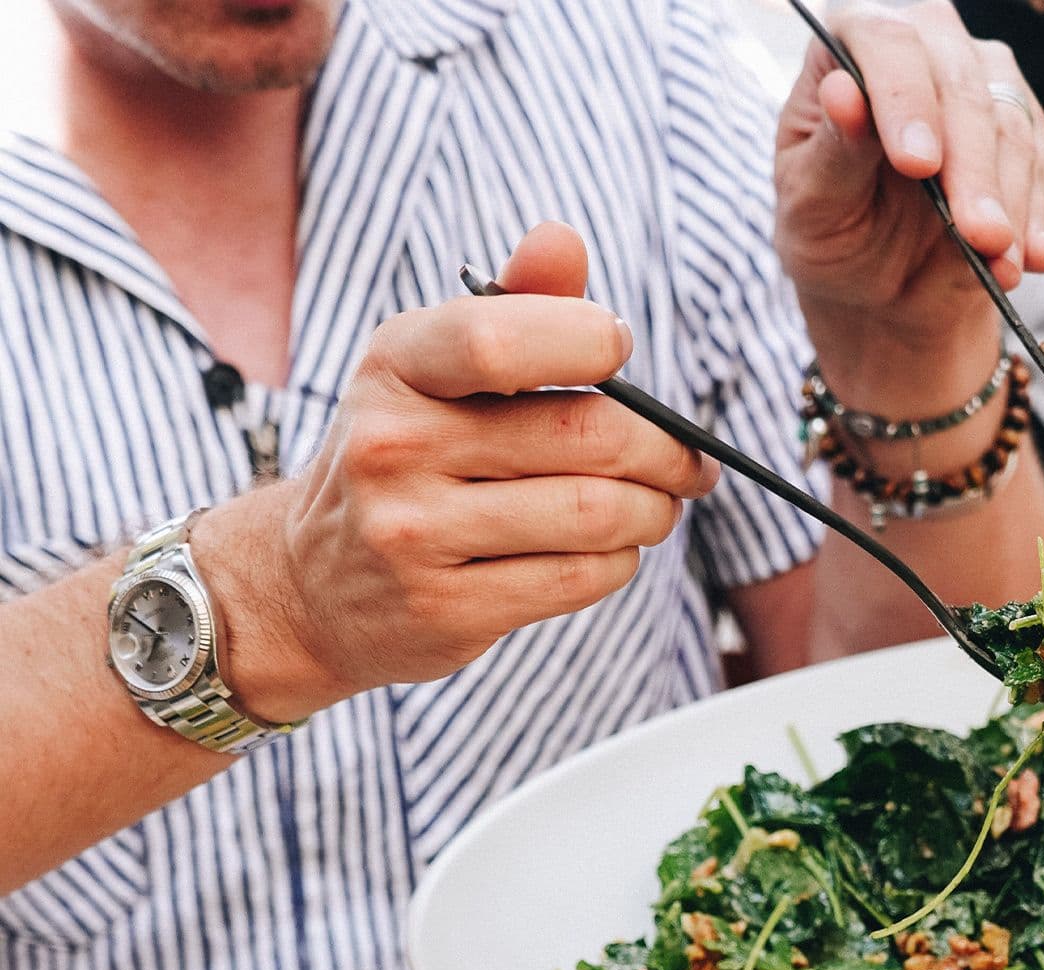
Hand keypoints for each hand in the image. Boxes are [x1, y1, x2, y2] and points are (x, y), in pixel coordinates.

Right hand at [197, 223, 717, 722]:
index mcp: (395, 365)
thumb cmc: (403, 459)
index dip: (589, 340)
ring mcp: (414, 536)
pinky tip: (612, 551)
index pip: (501, 336)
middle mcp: (393, 447)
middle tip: (689, 462)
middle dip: (664, 451)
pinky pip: (576, 579)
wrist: (310, 586)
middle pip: (581, 436)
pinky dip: (618, 562)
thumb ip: (510, 308)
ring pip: (592, 514)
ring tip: (659, 507)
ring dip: (653, 512)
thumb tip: (563, 240)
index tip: (619, 354)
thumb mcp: (432, 373)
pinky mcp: (446, 610)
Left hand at [774, 0, 1043, 367]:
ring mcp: (974, 79)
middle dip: (972, 168)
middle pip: (960, 82)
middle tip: (979, 237)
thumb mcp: (812, 207)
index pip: (885, 43)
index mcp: (848, 49)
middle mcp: (918, 47)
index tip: (918, 165)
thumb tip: (841, 93)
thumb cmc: (829, 234)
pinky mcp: (1016, 122)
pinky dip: (1036, 213)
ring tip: (1003, 265)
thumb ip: (832, 154)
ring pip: (1011, 120)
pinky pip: (1040, 157)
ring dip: (1012, 200)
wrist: (875, 282)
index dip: (905, 99)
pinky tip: (1032, 256)